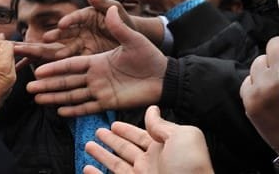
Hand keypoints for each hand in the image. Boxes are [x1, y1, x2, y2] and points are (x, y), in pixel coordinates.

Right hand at [17, 0, 132, 64]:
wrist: (135, 40)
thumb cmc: (125, 21)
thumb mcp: (115, 9)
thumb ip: (101, 0)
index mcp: (88, 15)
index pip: (77, 17)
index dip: (69, 20)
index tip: (62, 24)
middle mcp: (82, 29)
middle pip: (68, 32)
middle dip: (57, 35)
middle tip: (46, 38)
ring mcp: (84, 43)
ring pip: (69, 46)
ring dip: (61, 50)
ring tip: (55, 55)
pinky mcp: (88, 55)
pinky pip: (77, 59)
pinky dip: (69, 63)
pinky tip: (62, 68)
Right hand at [26, 6, 166, 116]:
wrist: (164, 76)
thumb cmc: (150, 56)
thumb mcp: (132, 39)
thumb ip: (118, 26)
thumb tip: (109, 8)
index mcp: (97, 60)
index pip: (70, 64)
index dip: (54, 67)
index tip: (38, 69)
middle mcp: (95, 76)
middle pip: (66, 81)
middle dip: (47, 84)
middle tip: (29, 88)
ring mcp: (100, 90)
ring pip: (73, 95)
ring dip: (55, 97)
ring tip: (38, 100)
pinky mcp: (109, 102)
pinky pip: (88, 107)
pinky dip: (74, 110)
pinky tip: (59, 111)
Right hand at [84, 106, 213, 173]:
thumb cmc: (190, 168)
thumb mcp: (183, 136)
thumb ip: (163, 125)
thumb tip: (152, 111)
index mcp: (164, 148)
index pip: (141, 135)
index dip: (127, 129)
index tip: (114, 124)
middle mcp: (151, 164)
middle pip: (125, 149)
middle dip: (112, 140)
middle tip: (99, 132)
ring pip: (115, 164)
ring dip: (101, 155)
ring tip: (89, 146)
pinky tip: (87, 169)